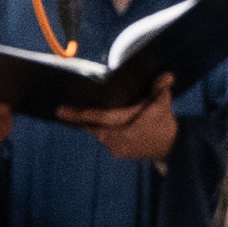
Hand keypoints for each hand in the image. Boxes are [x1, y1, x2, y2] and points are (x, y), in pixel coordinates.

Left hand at [62, 93, 181, 165]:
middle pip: (93, 128)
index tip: (68, 112)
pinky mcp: (115, 151)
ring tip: (64, 114)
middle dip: (75, 120)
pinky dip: (92, 128)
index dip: (85, 116)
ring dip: (82, 124)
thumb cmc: (163, 122)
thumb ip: (161, 89)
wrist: (169, 146)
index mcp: (129, 128)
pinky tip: (78, 121)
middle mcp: (119, 140)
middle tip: (58, 111)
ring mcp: (116, 147)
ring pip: (95, 132)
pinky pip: (100, 137)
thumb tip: (168, 76)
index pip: (103, 119)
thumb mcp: (162, 104)